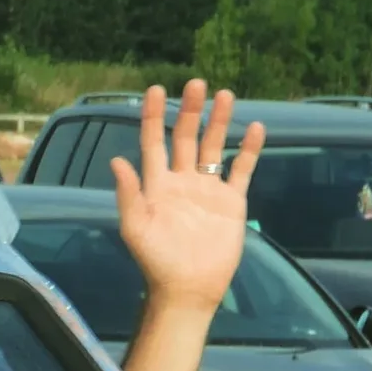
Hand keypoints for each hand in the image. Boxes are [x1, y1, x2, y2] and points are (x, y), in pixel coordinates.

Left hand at [111, 80, 263, 313]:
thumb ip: (128, 193)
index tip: (156, 90)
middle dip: (190, 111)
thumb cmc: (156, 259)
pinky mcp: (231, 201)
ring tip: (225, 94)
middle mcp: (181, 180)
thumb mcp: (135, 226)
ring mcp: (208, 189)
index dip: (154, 117)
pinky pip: (241, 170)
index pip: (153, 142)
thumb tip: (116, 160)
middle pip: (185, 137)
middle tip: (196, 83)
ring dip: (219, 122)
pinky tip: (254, 128)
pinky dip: (248, 149)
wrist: (189, 287)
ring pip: (214, 147)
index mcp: (156, 183)